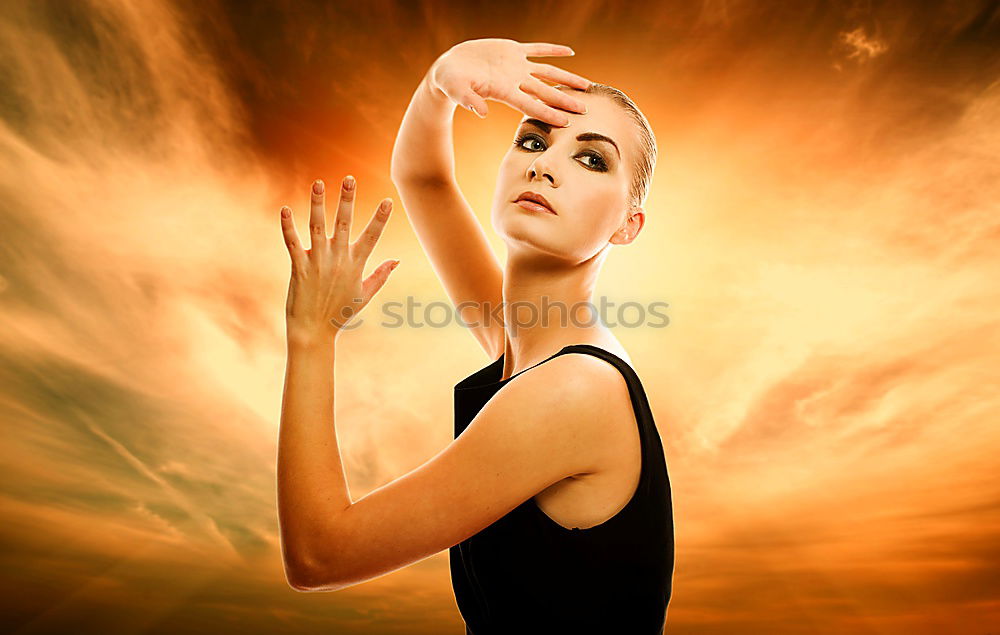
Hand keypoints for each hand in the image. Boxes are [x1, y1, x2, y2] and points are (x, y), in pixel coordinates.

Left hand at [280, 175, 398, 345]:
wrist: (314, 332)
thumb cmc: (340, 314)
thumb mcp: (365, 295)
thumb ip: (381, 275)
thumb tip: (396, 260)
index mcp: (356, 265)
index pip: (372, 237)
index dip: (380, 219)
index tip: (389, 200)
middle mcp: (338, 260)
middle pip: (345, 224)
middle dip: (347, 200)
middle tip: (349, 179)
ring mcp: (318, 263)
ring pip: (318, 227)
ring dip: (318, 204)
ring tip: (319, 183)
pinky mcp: (299, 268)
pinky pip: (293, 243)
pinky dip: (288, 226)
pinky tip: (285, 209)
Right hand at [430, 38, 592, 127]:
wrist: (449, 70)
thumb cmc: (451, 83)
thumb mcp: (457, 90)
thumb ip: (470, 100)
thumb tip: (482, 112)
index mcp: (504, 92)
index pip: (531, 105)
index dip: (549, 113)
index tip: (566, 122)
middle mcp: (515, 81)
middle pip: (546, 93)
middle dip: (565, 101)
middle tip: (584, 109)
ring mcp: (516, 66)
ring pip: (548, 72)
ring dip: (567, 78)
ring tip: (586, 85)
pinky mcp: (513, 50)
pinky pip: (537, 49)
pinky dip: (553, 50)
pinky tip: (569, 51)